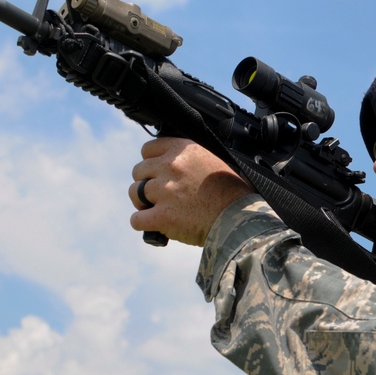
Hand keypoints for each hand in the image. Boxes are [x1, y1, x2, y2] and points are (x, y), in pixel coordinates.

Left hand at [129, 137, 253, 246]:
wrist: (241, 219)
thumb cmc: (234, 194)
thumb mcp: (215, 162)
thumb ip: (191, 159)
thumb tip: (177, 163)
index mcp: (184, 150)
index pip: (148, 149)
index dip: (151, 163)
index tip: (158, 173)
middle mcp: (171, 166)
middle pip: (138, 170)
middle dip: (147, 183)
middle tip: (160, 195)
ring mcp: (165, 191)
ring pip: (134, 193)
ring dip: (142, 202)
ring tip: (157, 209)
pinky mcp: (163, 216)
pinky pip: (136, 219)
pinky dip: (143, 224)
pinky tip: (154, 225)